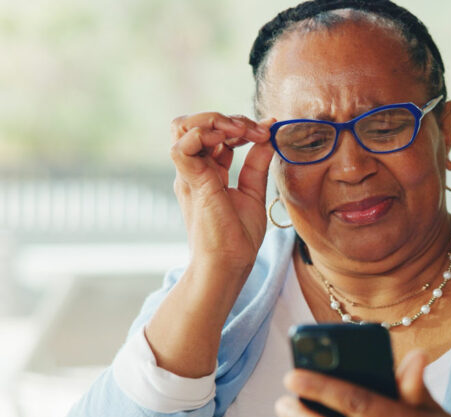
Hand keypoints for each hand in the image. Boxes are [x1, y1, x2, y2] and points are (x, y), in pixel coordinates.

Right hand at [170, 112, 275, 270]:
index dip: (239, 126)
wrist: (229, 265)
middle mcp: (194, 170)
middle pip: (195, 123)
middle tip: (254, 131)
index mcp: (207, 172)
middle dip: (226, 118)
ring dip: (213, 120)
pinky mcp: (190, 183)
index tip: (265, 132)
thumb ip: (257, 162)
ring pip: (183, 126)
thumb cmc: (238, 238)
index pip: (214, 133)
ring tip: (240, 131)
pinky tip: (229, 139)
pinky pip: (181, 146)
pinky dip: (203, 134)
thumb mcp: (253, 191)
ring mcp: (189, 175)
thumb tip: (269, 134)